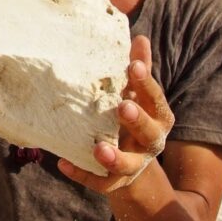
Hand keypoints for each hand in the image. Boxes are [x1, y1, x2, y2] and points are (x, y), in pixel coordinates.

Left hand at [58, 34, 173, 193]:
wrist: (132, 164)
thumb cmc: (131, 117)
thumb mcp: (137, 95)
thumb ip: (138, 71)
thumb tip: (139, 38)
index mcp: (158, 117)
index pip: (155, 99)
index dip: (146, 83)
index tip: (132, 66)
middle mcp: (151, 142)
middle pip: (149, 133)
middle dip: (137, 120)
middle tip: (122, 107)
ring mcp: (134, 164)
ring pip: (128, 165)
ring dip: (114, 157)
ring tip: (98, 149)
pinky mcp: (115, 181)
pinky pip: (100, 182)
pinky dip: (82, 174)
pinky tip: (63, 163)